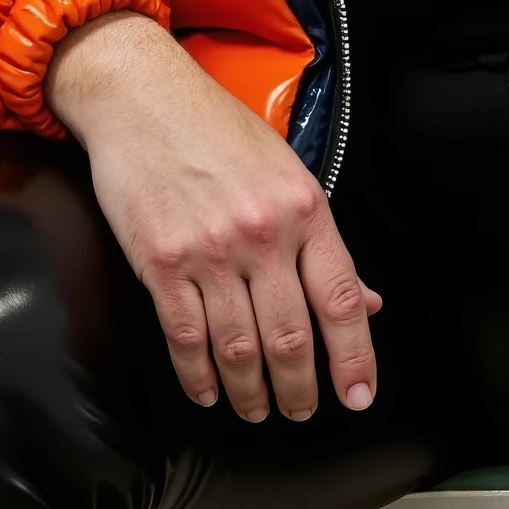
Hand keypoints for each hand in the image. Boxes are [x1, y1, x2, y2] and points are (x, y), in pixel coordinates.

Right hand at [46, 11, 380, 421]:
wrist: (142, 96)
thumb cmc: (215, 128)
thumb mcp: (287, 172)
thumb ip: (322, 242)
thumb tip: (365, 302)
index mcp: (305, 208)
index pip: (342, 299)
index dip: (354, 357)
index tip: (358, 394)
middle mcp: (263, 234)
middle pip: (292, 337)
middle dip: (300, 389)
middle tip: (300, 411)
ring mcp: (211, 251)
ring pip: (240, 348)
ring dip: (250, 392)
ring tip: (257, 409)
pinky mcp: (163, 262)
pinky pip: (186, 338)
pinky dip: (198, 377)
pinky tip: (207, 393)